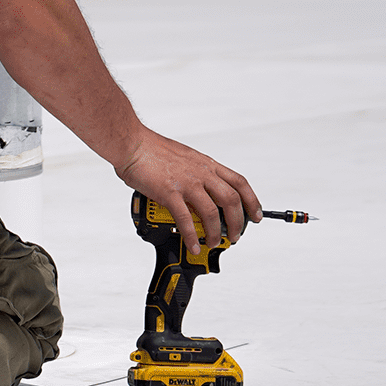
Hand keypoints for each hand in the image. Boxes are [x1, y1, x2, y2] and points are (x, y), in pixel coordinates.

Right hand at [115, 127, 261, 252]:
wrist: (130, 142)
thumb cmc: (149, 147)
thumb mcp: (183, 155)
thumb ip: (193, 171)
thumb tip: (194, 190)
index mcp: (204, 163)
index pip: (239, 182)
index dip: (252, 201)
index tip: (256, 215)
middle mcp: (200, 172)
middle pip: (232, 200)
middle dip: (238, 223)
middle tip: (235, 235)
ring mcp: (186, 183)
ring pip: (212, 213)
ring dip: (215, 232)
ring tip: (212, 242)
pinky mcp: (169, 193)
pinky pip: (186, 220)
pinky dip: (191, 236)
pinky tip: (192, 244)